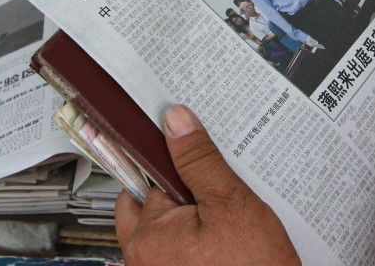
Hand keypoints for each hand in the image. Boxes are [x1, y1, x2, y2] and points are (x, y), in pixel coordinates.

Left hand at [115, 105, 298, 265]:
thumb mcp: (231, 202)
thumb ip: (200, 160)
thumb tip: (177, 122)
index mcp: (148, 235)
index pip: (148, 178)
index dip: (174, 163)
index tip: (190, 156)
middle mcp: (143, 259)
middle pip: (150, 206)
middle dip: (178, 193)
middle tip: (211, 189)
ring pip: (166, 229)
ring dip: (190, 217)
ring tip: (225, 214)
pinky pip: (178, 252)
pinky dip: (196, 240)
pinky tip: (226, 237)